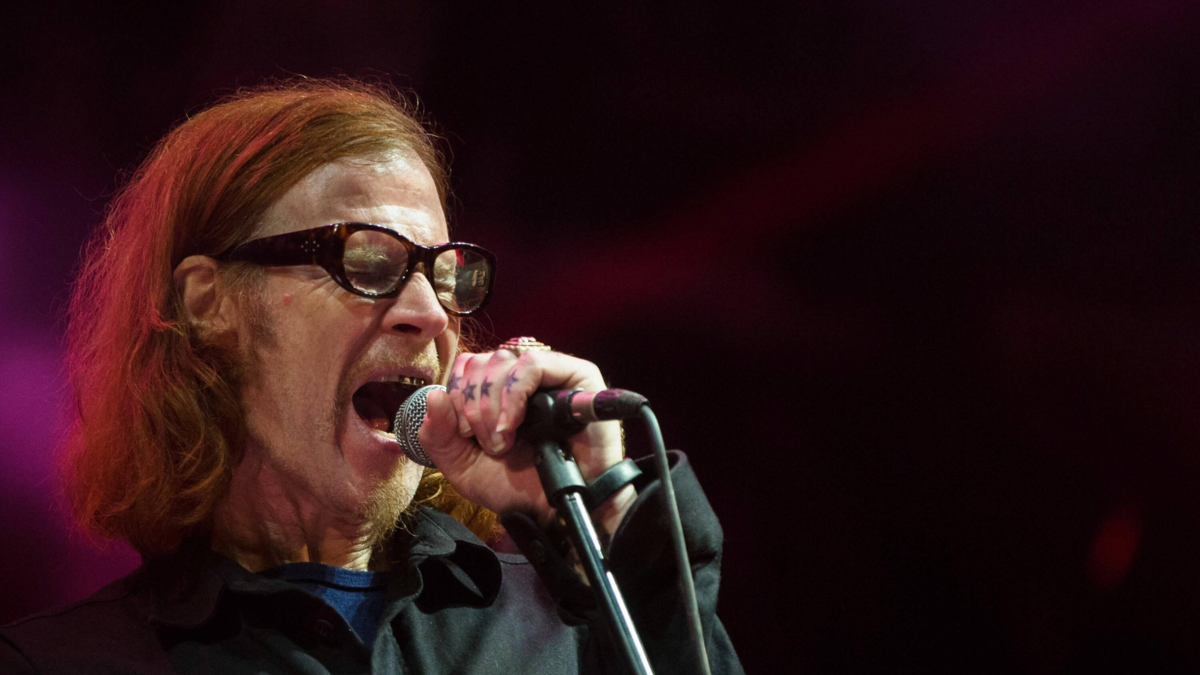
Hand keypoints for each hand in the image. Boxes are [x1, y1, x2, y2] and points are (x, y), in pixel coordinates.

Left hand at [418, 349, 633, 527]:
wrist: (556, 512)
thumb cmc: (517, 489)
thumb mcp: (463, 466)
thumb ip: (439, 435)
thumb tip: (434, 395)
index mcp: (496, 391)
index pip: (466, 365)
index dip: (456, 393)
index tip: (463, 433)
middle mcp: (522, 378)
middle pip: (479, 361)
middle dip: (472, 406)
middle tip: (487, 444)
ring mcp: (551, 374)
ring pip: (502, 360)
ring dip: (492, 405)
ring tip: (503, 442)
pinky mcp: (578, 376)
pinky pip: (533, 364)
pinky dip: (514, 394)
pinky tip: (514, 425)